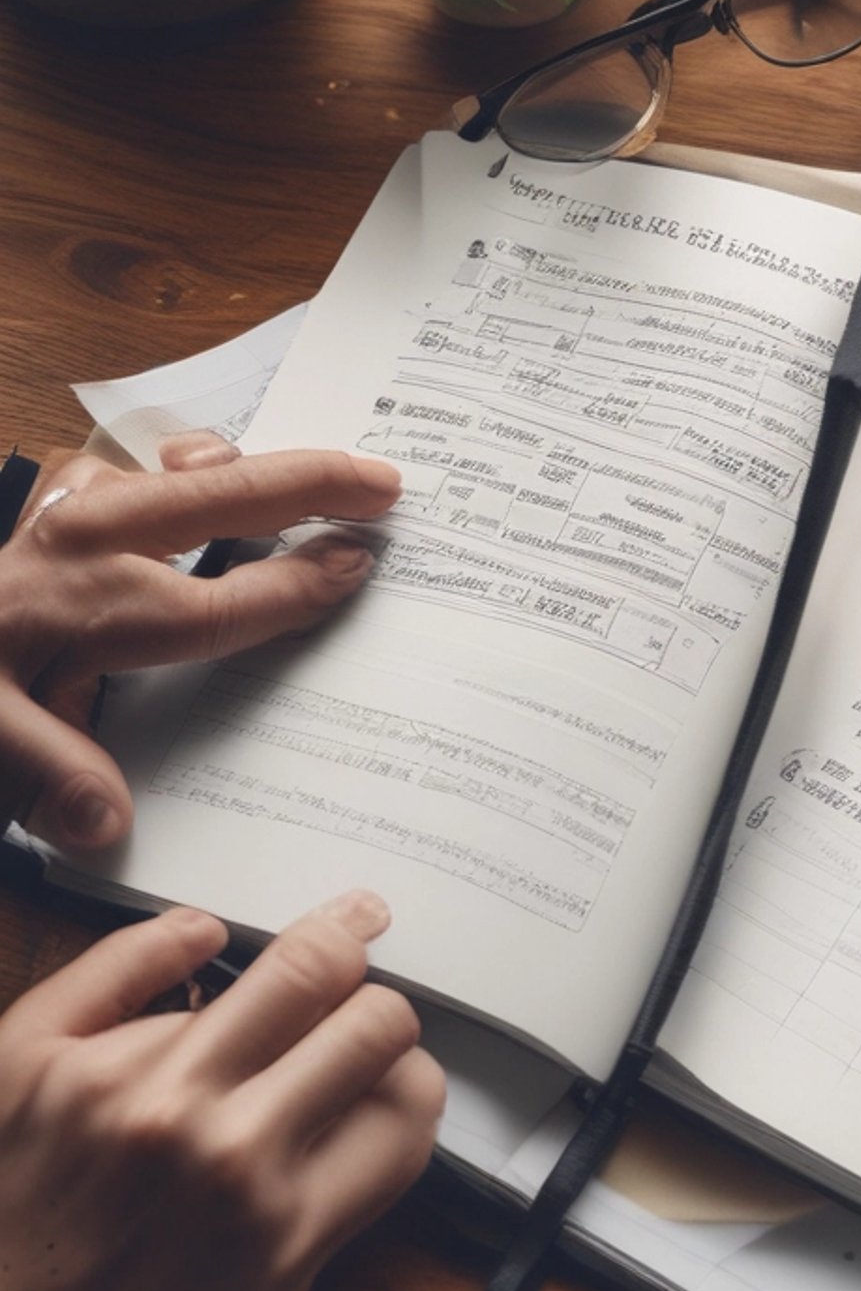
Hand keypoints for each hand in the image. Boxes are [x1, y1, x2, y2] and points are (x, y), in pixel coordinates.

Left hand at [0, 435, 399, 852]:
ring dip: (235, 465)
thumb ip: (52, 774)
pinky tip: (187, 475)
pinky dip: (172, 465)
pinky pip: (128, 468)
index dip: (303, 585)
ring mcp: (66, 511)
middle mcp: (92, 541)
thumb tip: (110, 824)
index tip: (363, 568)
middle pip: (230, 496)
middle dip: (316, 483)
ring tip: (287, 470)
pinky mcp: (44, 506)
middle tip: (385, 483)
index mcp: (99, 605)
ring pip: (173, 467)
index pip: (231, 599)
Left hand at [0, 894, 442, 1290]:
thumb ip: (344, 1193)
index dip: (415, 1077)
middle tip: (372, 1002)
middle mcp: (211, 1145)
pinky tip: (201, 940)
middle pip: (370, 1016)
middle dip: (382, 1010)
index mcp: (280, 1217)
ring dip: (320, 952)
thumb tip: (385, 1087)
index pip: (408, 1097)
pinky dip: (178, 939)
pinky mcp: (35, 1064)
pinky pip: (131, 957)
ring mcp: (121, 1094)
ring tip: (334, 935)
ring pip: (281, 967)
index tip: (397, 1071)